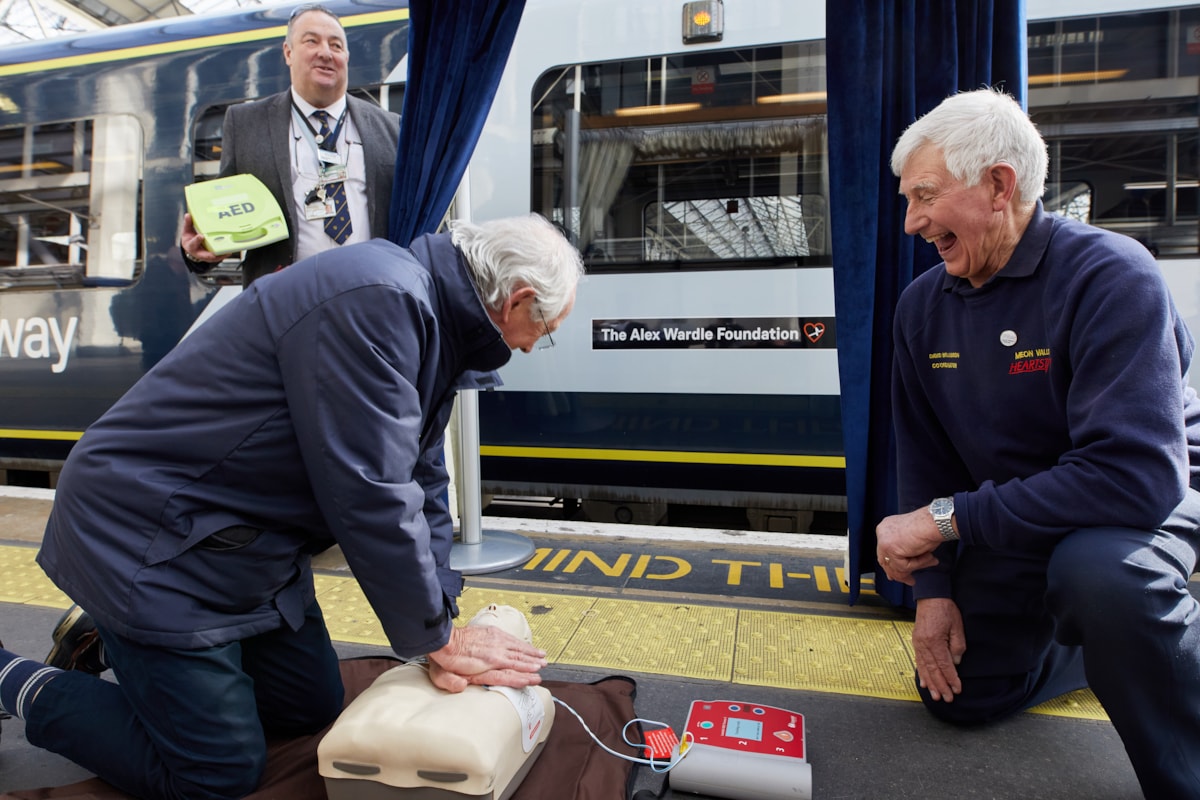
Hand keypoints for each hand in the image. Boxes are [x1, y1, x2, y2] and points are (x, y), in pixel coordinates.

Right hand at [181, 213, 223, 262]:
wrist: (191, 247)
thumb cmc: (189, 238)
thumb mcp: (187, 231)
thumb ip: (188, 223)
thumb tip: (188, 215)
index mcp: (191, 246)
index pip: (193, 243)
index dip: (197, 240)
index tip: (201, 236)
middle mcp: (198, 253)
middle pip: (205, 255)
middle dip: (211, 254)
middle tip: (217, 251)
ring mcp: (205, 256)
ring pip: (214, 258)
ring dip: (220, 255)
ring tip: (227, 252)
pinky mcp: (211, 257)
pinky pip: (218, 257)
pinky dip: (223, 255)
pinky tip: (229, 251)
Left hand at [426, 624, 547, 692]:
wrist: (442, 638)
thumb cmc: (444, 660)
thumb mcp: (442, 676)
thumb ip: (452, 683)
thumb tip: (460, 686)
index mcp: (484, 664)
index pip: (509, 673)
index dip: (523, 676)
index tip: (535, 679)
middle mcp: (492, 652)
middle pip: (517, 659)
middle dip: (532, 663)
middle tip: (544, 666)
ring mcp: (493, 640)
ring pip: (516, 648)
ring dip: (530, 652)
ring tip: (542, 656)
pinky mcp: (491, 632)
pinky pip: (510, 638)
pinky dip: (521, 643)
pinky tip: (526, 645)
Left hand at [876, 506, 943, 583]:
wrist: (936, 521)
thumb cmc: (930, 527)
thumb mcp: (913, 542)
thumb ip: (905, 553)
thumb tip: (901, 571)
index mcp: (886, 527)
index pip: (884, 552)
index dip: (892, 565)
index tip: (900, 574)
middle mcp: (882, 532)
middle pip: (885, 560)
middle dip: (897, 573)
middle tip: (910, 580)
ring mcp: (884, 540)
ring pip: (895, 566)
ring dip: (914, 568)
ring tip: (931, 561)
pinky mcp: (890, 548)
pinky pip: (903, 566)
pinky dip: (918, 564)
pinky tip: (929, 556)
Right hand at [912, 597, 964, 702]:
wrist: (930, 596)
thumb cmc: (945, 609)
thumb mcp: (957, 626)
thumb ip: (957, 646)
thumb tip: (956, 663)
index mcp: (935, 641)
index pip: (945, 665)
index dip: (951, 679)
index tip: (957, 689)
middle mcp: (924, 644)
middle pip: (933, 670)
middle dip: (941, 686)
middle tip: (947, 698)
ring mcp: (918, 644)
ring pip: (924, 668)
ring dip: (930, 684)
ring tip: (935, 696)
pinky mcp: (916, 642)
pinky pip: (919, 661)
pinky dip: (922, 673)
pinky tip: (924, 683)